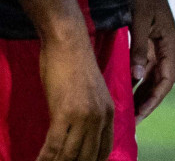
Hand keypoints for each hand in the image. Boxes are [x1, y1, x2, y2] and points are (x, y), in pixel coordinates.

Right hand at [38, 23, 113, 160]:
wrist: (69, 44)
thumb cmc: (75, 67)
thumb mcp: (92, 94)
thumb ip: (91, 115)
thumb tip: (79, 136)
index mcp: (110, 113)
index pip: (104, 150)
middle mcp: (101, 117)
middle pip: (88, 156)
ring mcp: (85, 116)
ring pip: (70, 155)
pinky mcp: (65, 112)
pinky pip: (54, 145)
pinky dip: (45, 158)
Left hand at [129, 0, 174, 120]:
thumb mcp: (140, 21)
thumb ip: (139, 49)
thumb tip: (138, 76)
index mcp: (170, 42)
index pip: (167, 79)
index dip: (154, 99)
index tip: (140, 114)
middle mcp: (166, 45)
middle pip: (161, 80)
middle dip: (147, 100)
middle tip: (130, 118)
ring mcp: (157, 42)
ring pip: (152, 74)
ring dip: (141, 91)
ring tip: (126, 108)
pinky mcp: (147, 38)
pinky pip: (144, 64)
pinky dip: (136, 78)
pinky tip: (124, 86)